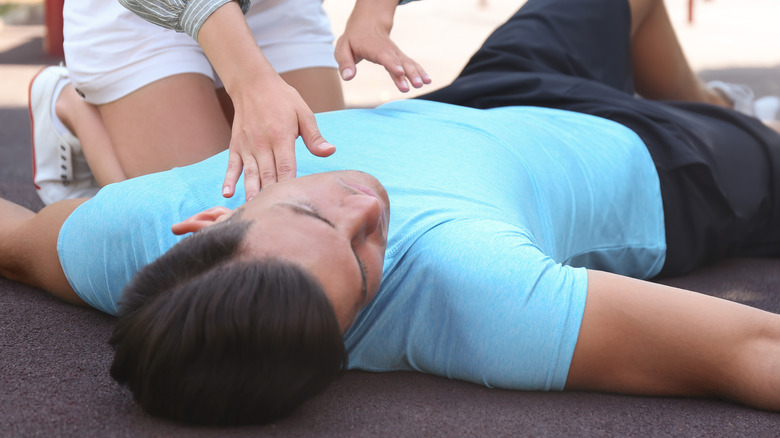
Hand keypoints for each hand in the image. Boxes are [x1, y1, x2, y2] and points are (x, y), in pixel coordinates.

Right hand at [196, 1, 335, 200]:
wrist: (253, 83)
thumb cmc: (283, 99)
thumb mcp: (304, 113)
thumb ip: (314, 136)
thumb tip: (330, 152)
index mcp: (281, 137)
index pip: (286, 168)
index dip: (289, 186)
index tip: (293, 203)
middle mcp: (263, 144)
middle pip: (268, 176)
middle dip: (271, 197)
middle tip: (275, 217)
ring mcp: (247, 146)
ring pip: (250, 174)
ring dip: (251, 193)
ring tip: (252, 211)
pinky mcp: (236, 145)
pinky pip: (232, 165)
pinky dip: (229, 180)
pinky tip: (228, 194)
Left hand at [335, 1, 430, 91]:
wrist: (367, 24)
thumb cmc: (353, 40)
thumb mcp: (342, 48)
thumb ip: (344, 63)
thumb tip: (348, 78)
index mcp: (372, 47)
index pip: (383, 56)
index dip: (391, 64)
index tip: (399, 72)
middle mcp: (387, 50)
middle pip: (399, 61)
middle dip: (408, 73)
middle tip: (415, 84)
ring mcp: (395, 53)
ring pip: (407, 62)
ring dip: (416, 73)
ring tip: (423, 83)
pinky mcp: (399, 57)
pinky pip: (411, 63)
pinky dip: (419, 71)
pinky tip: (427, 80)